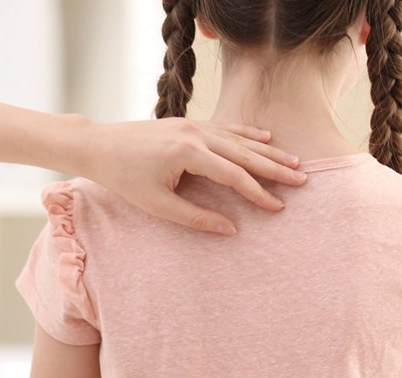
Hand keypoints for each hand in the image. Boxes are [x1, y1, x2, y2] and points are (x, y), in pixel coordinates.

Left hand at [78, 118, 306, 234]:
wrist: (99, 145)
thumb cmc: (123, 178)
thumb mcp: (157, 205)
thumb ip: (195, 217)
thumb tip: (230, 229)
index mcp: (188, 153)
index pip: (234, 176)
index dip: (258, 193)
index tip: (278, 207)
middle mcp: (195, 134)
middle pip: (245, 153)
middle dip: (275, 168)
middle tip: (302, 179)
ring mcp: (193, 125)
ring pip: (239, 139)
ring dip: (268, 151)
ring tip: (293, 161)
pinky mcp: (188, 124)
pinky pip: (225, 129)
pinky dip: (247, 134)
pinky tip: (266, 138)